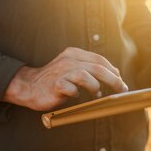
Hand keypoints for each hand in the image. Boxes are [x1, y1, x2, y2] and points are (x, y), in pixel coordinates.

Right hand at [3, 47, 127, 110]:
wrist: (29, 86)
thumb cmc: (54, 80)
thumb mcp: (72, 68)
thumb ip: (89, 69)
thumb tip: (114, 75)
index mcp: (74, 54)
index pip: (100, 59)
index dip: (113, 71)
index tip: (121, 81)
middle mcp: (68, 60)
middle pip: (97, 67)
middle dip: (113, 80)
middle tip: (120, 89)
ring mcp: (61, 72)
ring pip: (86, 76)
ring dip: (95, 87)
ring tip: (95, 94)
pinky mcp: (55, 85)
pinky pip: (71, 89)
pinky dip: (77, 94)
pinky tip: (76, 96)